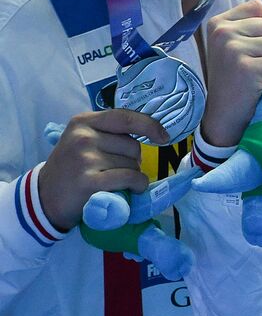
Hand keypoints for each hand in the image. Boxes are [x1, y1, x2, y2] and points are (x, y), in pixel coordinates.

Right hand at [37, 110, 164, 230]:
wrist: (44, 198)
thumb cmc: (71, 168)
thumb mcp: (83, 141)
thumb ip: (110, 133)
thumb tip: (153, 132)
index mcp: (83, 122)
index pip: (126, 118)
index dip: (149, 126)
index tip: (163, 137)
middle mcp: (83, 137)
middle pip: (133, 146)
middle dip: (133, 160)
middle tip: (115, 170)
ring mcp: (85, 159)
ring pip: (133, 164)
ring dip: (133, 176)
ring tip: (113, 181)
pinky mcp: (89, 181)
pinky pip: (130, 178)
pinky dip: (136, 186)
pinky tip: (128, 190)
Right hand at [201, 1, 261, 147]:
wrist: (224, 115)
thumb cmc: (238, 79)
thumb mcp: (240, 46)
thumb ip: (257, 29)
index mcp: (219, 23)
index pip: (258, 7)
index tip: (255, 48)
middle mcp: (222, 32)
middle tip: (258, 67)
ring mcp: (231, 48)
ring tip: (260, 77)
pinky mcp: (244, 67)